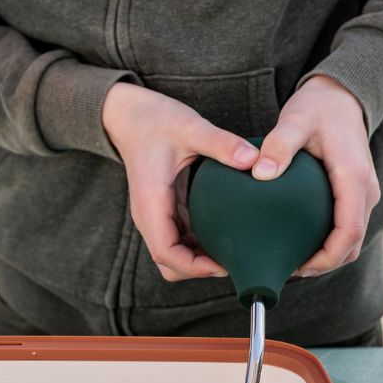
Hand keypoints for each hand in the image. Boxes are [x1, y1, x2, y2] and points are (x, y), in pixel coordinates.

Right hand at [101, 82, 260, 281]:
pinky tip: (226, 231)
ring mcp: (155, 214)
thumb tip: (253, 161)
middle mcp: (149, 214)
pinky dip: (200, 244)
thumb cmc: (154, 120)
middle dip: (200, 269)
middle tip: (235, 258)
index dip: (194, 267)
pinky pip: (181, 238)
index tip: (225, 264)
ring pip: (176, 254)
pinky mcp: (164, 209)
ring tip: (236, 248)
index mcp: (151, 201)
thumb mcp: (189, 127)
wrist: (129, 113)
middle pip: (170, 263)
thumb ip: (221, 143)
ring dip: (201, 258)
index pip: (166, 252)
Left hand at [252, 75, 379, 276]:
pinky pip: (344, 225)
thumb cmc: (317, 107)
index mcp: (354, 178)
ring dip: (325, 255)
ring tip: (288, 258)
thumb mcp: (295, 120)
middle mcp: (365, 191)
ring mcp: (362, 193)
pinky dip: (326, 240)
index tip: (298, 267)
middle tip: (285, 268)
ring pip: (350, 238)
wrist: (341, 96)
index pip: (349, 232)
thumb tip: (260, 173)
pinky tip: (295, 238)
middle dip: (323, 263)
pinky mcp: (354, 193)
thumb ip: (278, 144)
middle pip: (352, 243)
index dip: (326, 257)